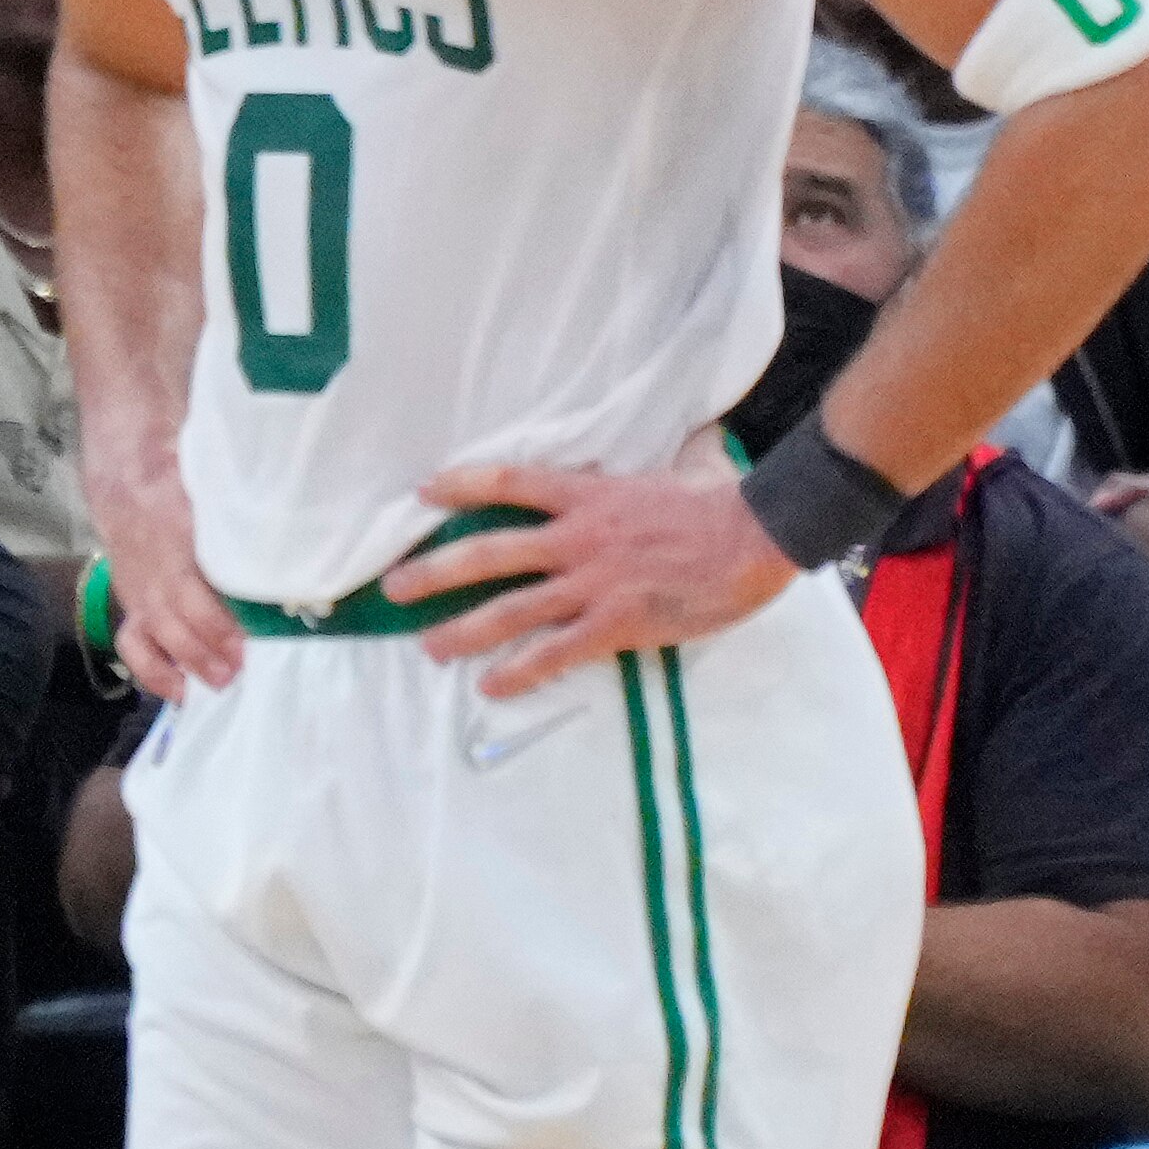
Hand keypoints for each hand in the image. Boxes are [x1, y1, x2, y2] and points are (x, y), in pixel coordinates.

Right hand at [94, 456, 241, 701]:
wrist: (127, 482)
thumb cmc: (182, 486)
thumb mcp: (210, 491)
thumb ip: (241, 518)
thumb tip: (295, 536)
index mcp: (173, 534)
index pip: (191, 585)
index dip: (217, 618)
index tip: (249, 638)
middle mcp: (153, 569)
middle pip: (174, 616)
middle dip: (207, 647)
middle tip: (242, 670)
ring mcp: (139, 593)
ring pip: (153, 636)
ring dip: (186, 664)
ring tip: (220, 685)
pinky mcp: (132, 608)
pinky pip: (134, 647)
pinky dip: (155, 674)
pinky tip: (184, 692)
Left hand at [399, 452, 795, 695]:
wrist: (754, 535)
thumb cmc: (714, 502)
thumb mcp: (662, 470)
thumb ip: (627, 474)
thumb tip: (626, 461)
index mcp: (586, 495)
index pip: (508, 482)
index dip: (461, 485)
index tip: (424, 492)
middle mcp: (576, 537)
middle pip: (487, 552)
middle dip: (434, 571)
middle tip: (394, 586)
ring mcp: (591, 583)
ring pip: (509, 610)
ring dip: (462, 630)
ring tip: (428, 647)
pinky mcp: (613, 624)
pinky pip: (553, 653)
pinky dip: (518, 672)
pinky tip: (490, 687)